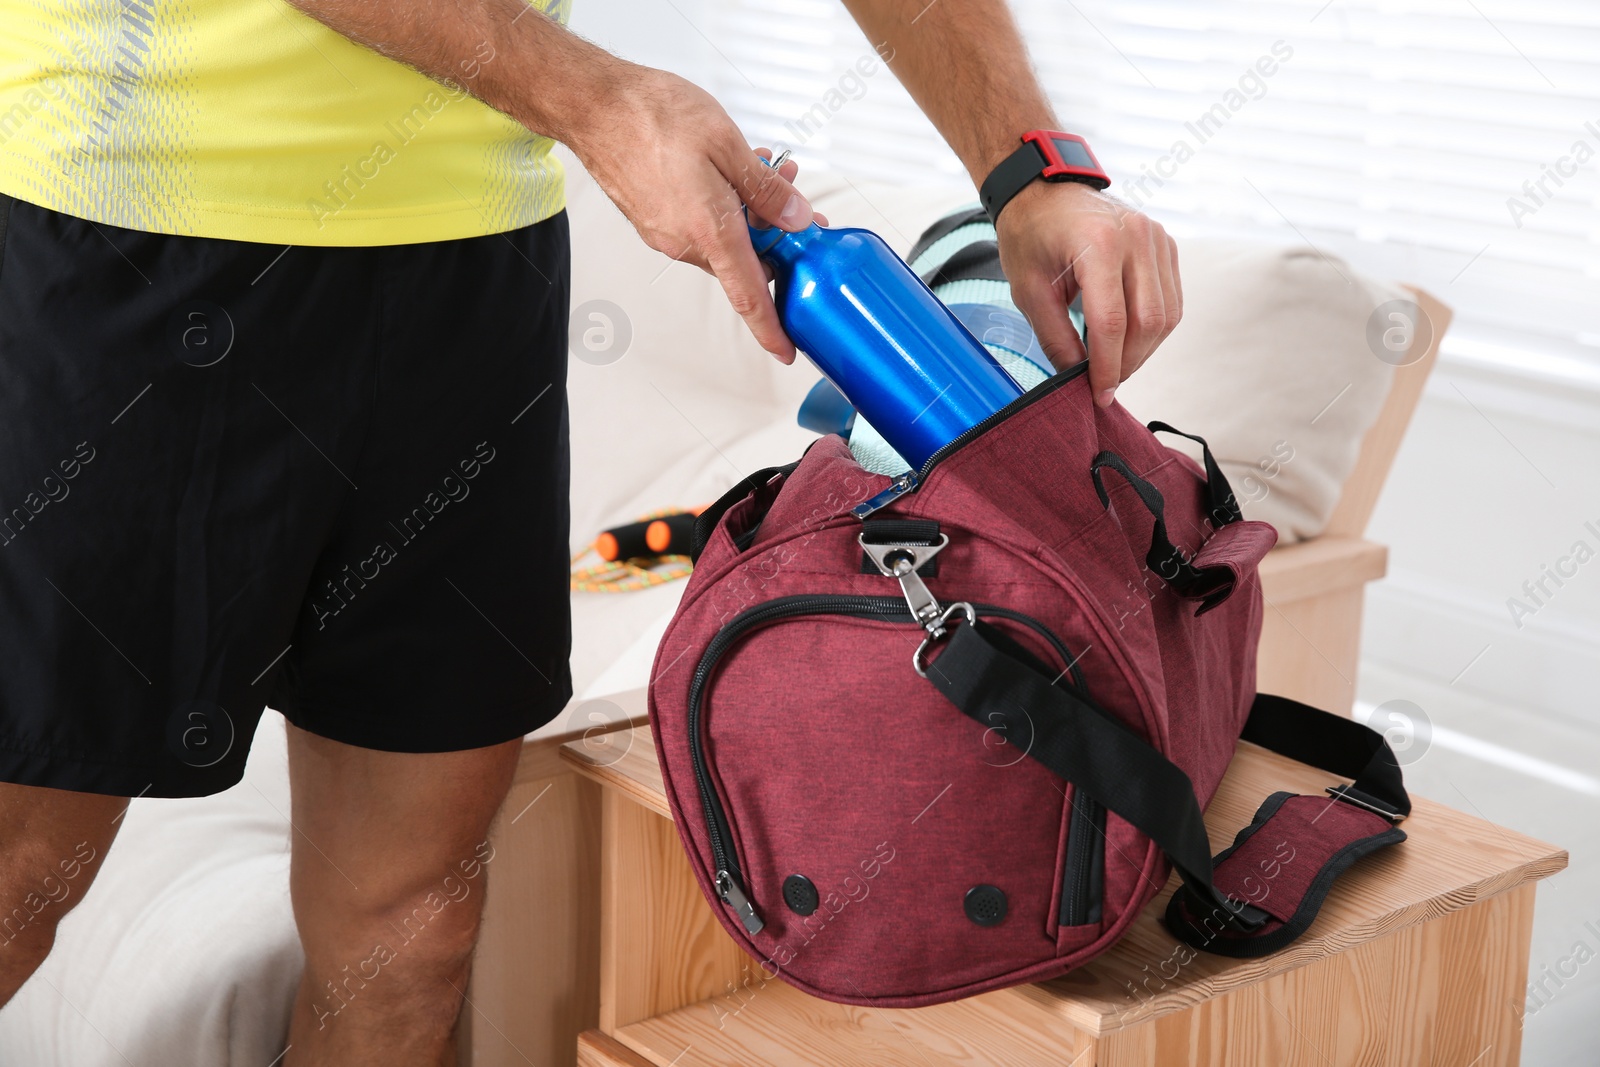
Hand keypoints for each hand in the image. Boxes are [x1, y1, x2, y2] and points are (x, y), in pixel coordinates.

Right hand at [564, 65, 815, 362]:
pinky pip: (700, 228)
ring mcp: (664, 235)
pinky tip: (729, 172)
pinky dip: (723, 208)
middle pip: (743, 260)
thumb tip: (796, 219)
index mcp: (708, 230)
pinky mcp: (653, 222)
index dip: (770, 328)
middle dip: (775, 232)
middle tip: (794, 194)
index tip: (786, 350)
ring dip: (749, 213)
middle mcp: (683, 242)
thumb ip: (764, 187)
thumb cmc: (651, 116)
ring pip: (723, 240)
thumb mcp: (726, 142)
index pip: (747, 295)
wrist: (592, 105)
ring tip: (762, 167)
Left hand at [996, 180, 1181, 406]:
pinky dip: (1153, 327)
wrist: (1044, 191)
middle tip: (1104, 384)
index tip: (1098, 395)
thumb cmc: (1030, 236)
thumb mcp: (1028, 291)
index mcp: (1100, 245)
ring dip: (1143, 350)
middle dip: (1127, 363)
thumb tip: (1078, 378)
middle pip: (1147, 322)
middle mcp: (1137, 237)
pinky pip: (1171, 299)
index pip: (1112, 323)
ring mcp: (1157, 238)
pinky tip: (1127, 339)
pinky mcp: (1165, 244)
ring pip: (1166, 315)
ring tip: (1115, 364)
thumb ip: (1055, 338)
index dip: (1107, 367)